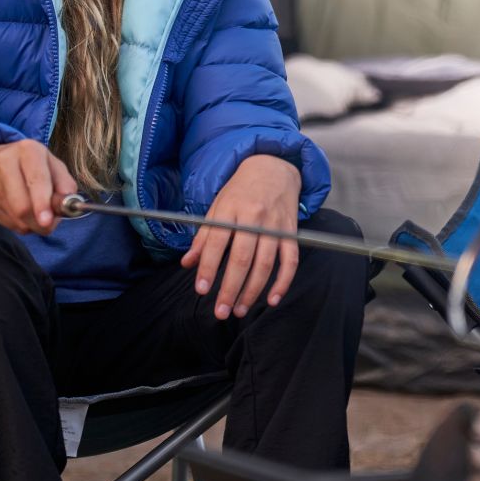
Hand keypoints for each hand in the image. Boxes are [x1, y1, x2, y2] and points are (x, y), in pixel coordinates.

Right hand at [0, 139, 78, 234]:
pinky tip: (22, 213)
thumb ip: (65, 184)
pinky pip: (8, 224)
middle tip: (50, 223)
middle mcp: (3, 163)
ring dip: (32, 225)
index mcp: (27, 150)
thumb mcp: (53, 166)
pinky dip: (21, 225)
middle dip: (40, 222)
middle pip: (23, 206)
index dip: (42, 203)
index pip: (36, 179)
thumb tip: (69, 203)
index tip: (47, 221)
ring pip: (16, 218)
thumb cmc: (32, 167)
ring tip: (37, 214)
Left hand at [180, 154, 301, 319]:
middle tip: (221, 311)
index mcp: (230, 210)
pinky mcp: (291, 232)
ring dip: (252, 291)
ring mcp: (275, 225)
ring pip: (265, 264)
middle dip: (230, 288)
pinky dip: (283, 282)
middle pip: (242, 258)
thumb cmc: (241, 191)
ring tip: (239, 310)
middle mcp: (253, 217)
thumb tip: (188, 263)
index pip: (216, 243)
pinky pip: (290, 261)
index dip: (208, 268)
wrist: (274, 168)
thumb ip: (204, 236)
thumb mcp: (217, 206)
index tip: (202, 290)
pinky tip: (272, 299)